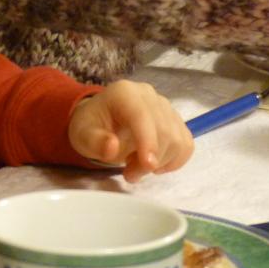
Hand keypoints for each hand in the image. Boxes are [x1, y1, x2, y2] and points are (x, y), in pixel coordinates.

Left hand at [67, 80, 193, 181]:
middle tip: (129, 174)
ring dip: (161, 163)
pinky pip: (186, 144)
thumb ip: (95, 142)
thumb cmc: (91, 127)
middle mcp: (148, 94)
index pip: (142, 116)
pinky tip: (156, 164)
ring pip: (178, 140)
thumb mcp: (82, 136)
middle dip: (149, 160)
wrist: (100, 120)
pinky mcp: (175, 120)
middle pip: (163, 131)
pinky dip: (175, 160)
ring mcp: (165, 106)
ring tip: (137, 167)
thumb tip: (112, 147)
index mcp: (124, 93)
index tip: (148, 165)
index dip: (148, 141)